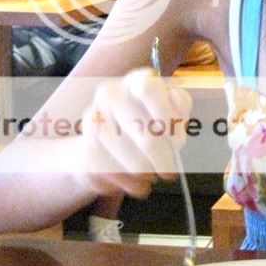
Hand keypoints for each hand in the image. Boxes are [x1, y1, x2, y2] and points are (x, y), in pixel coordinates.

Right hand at [79, 68, 193, 198]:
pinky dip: (129, 184)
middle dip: (162, 158)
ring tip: (152, 174)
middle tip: (170, 172)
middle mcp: (110, 94)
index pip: (149, 88)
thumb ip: (180, 105)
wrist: (105, 139)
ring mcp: (94, 119)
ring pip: (131, 160)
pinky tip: (135, 181)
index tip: (176, 139)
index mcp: (135, 81)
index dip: (166, 114)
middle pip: (145, 133)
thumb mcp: (170, 110)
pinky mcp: (85, 147)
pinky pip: (114, 174)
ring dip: (146, 174)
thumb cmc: (147, 121)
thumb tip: (176, 103)